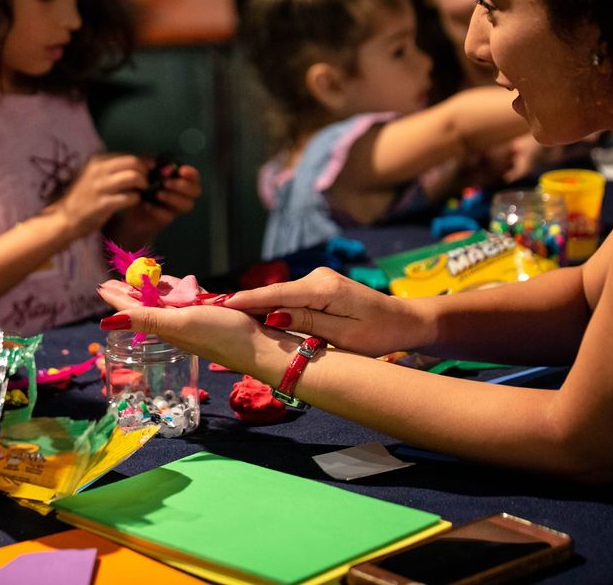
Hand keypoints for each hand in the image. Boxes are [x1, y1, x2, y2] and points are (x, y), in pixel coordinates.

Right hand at [52, 153, 147, 239]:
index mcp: (97, 160)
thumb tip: (144, 160)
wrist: (65, 218)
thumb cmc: (84, 196)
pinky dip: (136, 199)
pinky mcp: (104, 204)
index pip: (128, 156)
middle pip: (133, 162)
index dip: (143, 163)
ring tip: (141, 192)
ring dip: (143, 185)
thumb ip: (115, 168)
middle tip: (146, 183)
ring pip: (133, 177)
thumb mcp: (95, 175)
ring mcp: (100, 187)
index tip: (150, 171)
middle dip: (145, 172)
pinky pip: (130, 197)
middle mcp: (98, 170)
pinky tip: (133, 202)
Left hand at [98, 291, 292, 374]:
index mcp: (164, 325)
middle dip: (129, 291)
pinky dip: (177, 289)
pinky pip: (187, 298)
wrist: (261, 347)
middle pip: (145, 304)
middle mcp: (175, 323)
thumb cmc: (222, 334)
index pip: (132, 310)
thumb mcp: (181, 323)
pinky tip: (172, 282)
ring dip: (150, 289)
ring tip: (138, 278)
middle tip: (113, 279)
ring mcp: (193, 318)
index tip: (100, 284)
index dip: (116, 297)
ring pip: (165, 301)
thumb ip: (146, 320)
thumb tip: (107, 321)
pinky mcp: (210, 313)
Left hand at [112, 162, 201, 244]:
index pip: (194, 176)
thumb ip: (148, 163)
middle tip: (166, 183)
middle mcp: (182, 194)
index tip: (182, 171)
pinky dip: (158, 211)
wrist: (128, 206)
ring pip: (187, 205)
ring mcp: (175, 208)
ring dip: (173, 198)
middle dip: (183, 186)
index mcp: (180, 180)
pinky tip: (147, 205)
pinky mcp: (165, 220)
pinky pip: (169, 217)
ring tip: (158, 194)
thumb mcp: (142, 171)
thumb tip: (153, 162)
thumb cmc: (139, 184)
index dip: (191, 174)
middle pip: (195, 191)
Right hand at [222, 267, 423, 356]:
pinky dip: (271, 307)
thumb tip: (272, 314)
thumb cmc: (379, 334)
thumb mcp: (343, 335)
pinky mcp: (318, 287)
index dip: (245, 301)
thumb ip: (307, 322)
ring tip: (222, 314)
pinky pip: (289, 298)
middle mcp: (316, 278)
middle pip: (272, 294)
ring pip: (279, 296)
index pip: (275, 295)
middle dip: (243, 304)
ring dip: (255, 307)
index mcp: (322, 289)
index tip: (218, 305)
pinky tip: (251, 314)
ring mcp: (317, 280)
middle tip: (208, 312)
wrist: (404, 321)